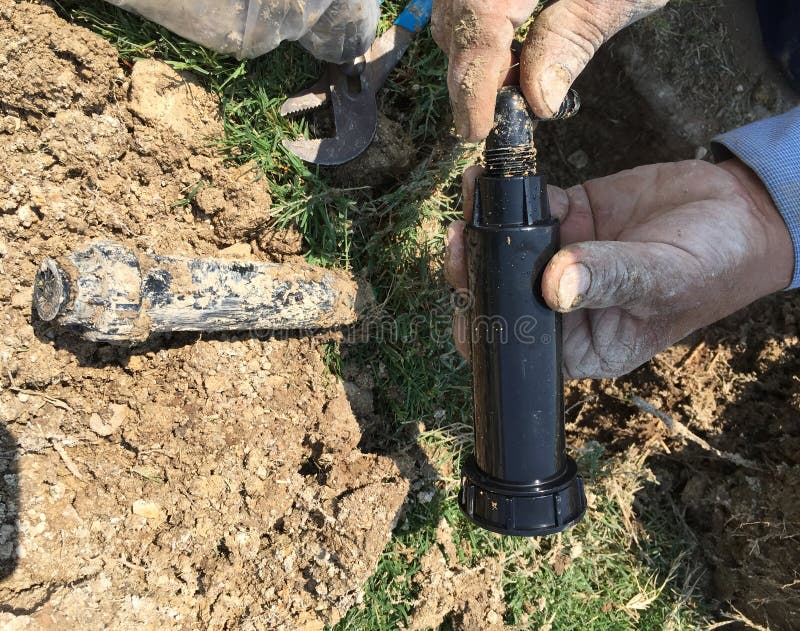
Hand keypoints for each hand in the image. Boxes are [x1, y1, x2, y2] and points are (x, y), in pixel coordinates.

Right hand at [431, 0, 667, 139]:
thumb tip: (537, 101)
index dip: (473, 80)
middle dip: (467, 71)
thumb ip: (575, 36)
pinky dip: (478, 27)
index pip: (476, 21)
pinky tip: (503, 51)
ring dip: (470, 50)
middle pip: (455, 14)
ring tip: (499, 87)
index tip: (476, 128)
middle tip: (484, 118)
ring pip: (453, 6)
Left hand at [445, 160, 792, 377]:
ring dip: (483, 225)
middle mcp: (562, 304)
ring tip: (471, 197)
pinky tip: (492, 179)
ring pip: (505, 247)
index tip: (467, 295)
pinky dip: (508, 194)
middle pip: (500, 292)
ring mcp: (559, 258)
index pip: (519, 346)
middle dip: (473, 268)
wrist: (741, 211)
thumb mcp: (666, 278)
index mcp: (584, 342)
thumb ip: (611, 279)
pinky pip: (526, 208)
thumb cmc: (714, 265)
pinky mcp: (565, 218)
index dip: (486, 325)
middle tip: (458, 240)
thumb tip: (553, 286)